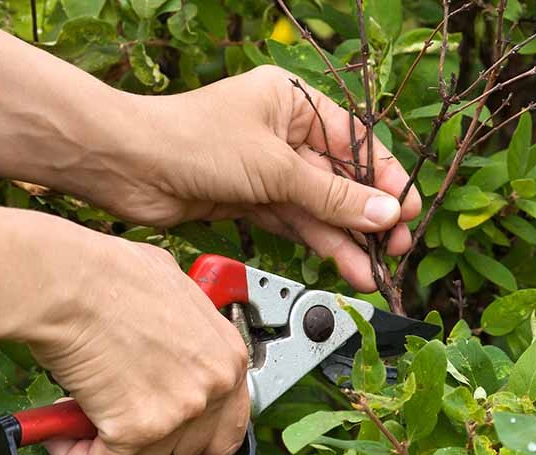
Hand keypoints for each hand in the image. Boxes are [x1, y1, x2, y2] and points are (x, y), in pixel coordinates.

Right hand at [29, 232, 248, 454]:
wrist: (69, 284)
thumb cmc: (112, 277)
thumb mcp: (175, 293)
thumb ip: (188, 331)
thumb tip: (176, 344)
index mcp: (228, 357)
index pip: (230, 425)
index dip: (194, 430)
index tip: (169, 429)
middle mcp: (212, 388)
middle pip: (189, 449)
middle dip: (154, 442)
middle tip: (124, 422)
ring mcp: (177, 412)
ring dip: (113, 448)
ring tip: (86, 420)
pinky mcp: (136, 431)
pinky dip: (76, 453)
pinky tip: (61, 433)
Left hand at [98, 66, 420, 291]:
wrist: (127, 167)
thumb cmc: (192, 141)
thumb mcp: (275, 167)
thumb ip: (331, 196)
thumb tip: (385, 213)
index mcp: (293, 102)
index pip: (354, 142)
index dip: (384, 178)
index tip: (409, 209)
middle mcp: (282, 133)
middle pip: (338, 178)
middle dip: (367, 215)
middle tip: (396, 248)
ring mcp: (265, 168)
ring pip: (317, 206)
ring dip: (345, 238)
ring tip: (373, 270)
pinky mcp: (248, 198)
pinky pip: (293, 221)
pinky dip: (317, 242)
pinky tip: (343, 263)